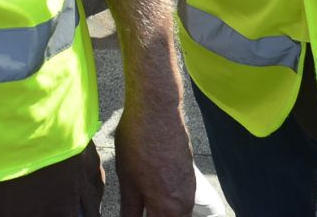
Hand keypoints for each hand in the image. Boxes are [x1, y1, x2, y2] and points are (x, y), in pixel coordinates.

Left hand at [114, 93, 195, 216]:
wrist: (158, 110)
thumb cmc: (138, 142)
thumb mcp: (127, 181)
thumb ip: (129, 209)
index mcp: (167, 209)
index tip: (134, 214)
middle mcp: (184, 203)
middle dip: (155, 216)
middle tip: (138, 209)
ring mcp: (189, 189)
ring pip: (178, 213)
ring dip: (162, 212)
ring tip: (144, 204)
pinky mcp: (190, 175)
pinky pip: (181, 198)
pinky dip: (169, 200)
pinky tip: (154, 190)